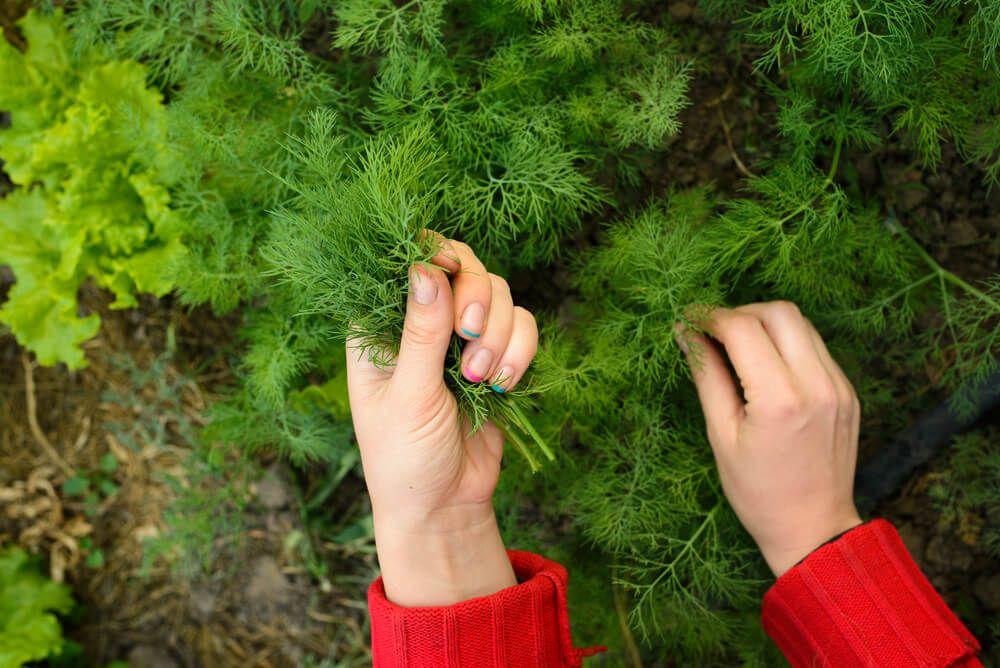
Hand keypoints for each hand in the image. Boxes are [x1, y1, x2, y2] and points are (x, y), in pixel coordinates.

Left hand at [346, 236, 537, 605]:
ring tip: (481, 380)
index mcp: (379, 327)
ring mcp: (460, 338)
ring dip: (498, 333)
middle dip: (474, 298)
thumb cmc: (404, 457)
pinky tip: (502, 386)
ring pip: (497, 293)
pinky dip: (519, 350)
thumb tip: (426, 270)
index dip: (431, 253)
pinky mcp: (495, 356)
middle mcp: (421, 322)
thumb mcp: (409, 396)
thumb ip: (421, 333)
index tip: (449, 269)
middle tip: (468, 335)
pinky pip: (521, 326)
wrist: (444, 506)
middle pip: (461, 266)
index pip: (404, 262)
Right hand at [678, 301, 862, 576]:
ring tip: (737, 346)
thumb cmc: (758, 492)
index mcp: (780, 400)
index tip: (688, 321)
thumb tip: (684, 334)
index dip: (709, 317)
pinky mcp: (847, 392)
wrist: (814, 529)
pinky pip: (816, 348)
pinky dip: (786, 344)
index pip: (743, 328)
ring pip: (801, 324)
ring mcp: (838, 387)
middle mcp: (816, 385)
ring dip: (765, 323)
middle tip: (713, 332)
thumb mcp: (721, 435)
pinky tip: (765, 365)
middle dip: (740, 313)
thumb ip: (706, 376)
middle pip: (778, 312)